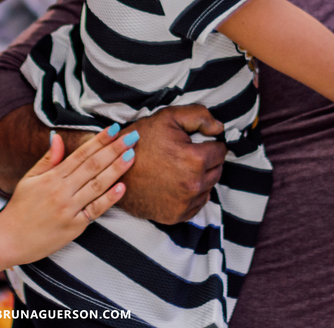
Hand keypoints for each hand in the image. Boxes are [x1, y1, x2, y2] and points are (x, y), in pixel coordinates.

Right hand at [0, 126, 135, 262]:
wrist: (9, 240)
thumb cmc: (20, 208)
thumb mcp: (29, 179)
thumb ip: (47, 159)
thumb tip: (58, 136)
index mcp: (52, 177)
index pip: (80, 154)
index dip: (98, 140)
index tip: (114, 128)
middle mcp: (62, 191)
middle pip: (93, 166)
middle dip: (114, 149)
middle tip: (132, 136)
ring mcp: (69, 209)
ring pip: (97, 185)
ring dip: (116, 169)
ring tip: (131, 155)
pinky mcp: (75, 227)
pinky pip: (95, 210)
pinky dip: (110, 199)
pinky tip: (122, 187)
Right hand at [114, 105, 226, 223]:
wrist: (112, 169)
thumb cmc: (140, 141)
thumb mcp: (168, 117)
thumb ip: (200, 116)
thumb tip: (220, 129)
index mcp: (195, 160)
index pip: (220, 151)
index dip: (209, 143)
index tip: (196, 143)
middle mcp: (194, 185)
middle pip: (217, 170)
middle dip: (207, 161)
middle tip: (186, 154)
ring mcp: (185, 203)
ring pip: (208, 187)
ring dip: (200, 178)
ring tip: (179, 168)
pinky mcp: (176, 216)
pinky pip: (197, 204)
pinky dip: (192, 195)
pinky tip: (177, 183)